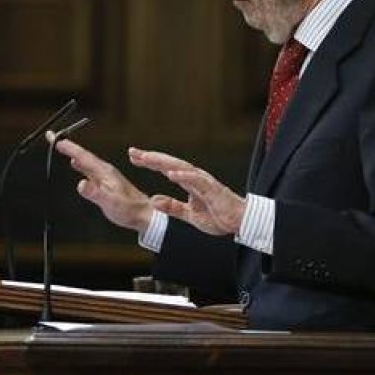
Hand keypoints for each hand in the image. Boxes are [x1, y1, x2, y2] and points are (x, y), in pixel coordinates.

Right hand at [54, 138, 152, 232]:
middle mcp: (104, 170)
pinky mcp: (105, 182)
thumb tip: (81, 184)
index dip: (68, 147)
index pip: (82, 156)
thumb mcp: (109, 202)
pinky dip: (79, 163)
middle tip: (52, 137)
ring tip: (61, 146)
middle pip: (82, 154)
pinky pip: (88, 168)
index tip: (54, 138)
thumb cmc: (128, 210)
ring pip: (85, 160)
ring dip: (72, 152)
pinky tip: (75, 164)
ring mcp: (105, 176)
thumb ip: (94, 193)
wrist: (143, 214)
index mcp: (104, 172)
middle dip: (67, 145)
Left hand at [128, 148, 245, 235]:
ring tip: (147, 158)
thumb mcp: (189, 215)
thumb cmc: (219, 216)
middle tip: (133, 151)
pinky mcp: (213, 190)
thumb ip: (172, 207)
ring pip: (181, 167)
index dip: (150, 162)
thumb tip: (153, 200)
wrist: (241, 223)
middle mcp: (195, 178)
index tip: (133, 157)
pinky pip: (197, 181)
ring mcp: (204, 182)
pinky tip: (170, 173)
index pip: (166, 169)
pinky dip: (183, 176)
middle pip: (169, 164)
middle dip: (151, 157)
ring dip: (163, 162)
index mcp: (189, 182)